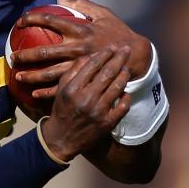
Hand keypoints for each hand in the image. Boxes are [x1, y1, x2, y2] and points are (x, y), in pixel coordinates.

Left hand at [10, 0, 153, 100]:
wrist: (135, 56)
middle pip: (45, 51)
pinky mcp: (85, 80)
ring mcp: (80, 66)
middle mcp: (78, 48)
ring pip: (50, 73)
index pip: (52, 21)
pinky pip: (62, 88)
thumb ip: (83, 5)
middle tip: (12, 56)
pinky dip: (46, 92)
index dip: (34, 18)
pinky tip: (34, 94)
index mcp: (81, 30)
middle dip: (26, 54)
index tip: (20, 21)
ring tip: (17, 77)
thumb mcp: (103, 14)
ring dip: (32, 76)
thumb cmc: (118, 32)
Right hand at [40, 47, 130, 161]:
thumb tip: (90, 56)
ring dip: (124, 75)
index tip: (112, 47)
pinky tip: (124, 91)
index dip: (104, 54)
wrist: (62, 139)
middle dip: (119, 59)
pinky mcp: (107, 123)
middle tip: (126, 49)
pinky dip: (126, 96)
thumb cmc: (62, 110)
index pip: (92, 65)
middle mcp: (86, 99)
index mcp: (73, 89)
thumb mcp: (62, 89)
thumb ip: (74, 71)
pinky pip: (123, 105)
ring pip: (118, 87)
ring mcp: (98, 112)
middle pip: (108, 73)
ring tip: (126, 68)